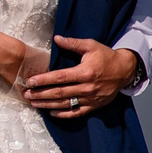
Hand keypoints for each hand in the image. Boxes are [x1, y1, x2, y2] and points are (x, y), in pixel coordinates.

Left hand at [23, 37, 141, 118]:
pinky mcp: (94, 105)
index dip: (43, 80)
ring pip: (65, 104)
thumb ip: (73, 43)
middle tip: (26, 94)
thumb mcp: (91, 46)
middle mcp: (87, 87)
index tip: (30, 81)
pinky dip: (63, 114)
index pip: (60, 77)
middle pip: (59, 93)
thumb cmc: (106, 56)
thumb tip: (57, 38)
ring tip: (33, 103)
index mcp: (85, 72)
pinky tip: (51, 112)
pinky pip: (76, 112)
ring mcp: (91, 98)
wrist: (125, 70)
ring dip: (47, 105)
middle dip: (41, 94)